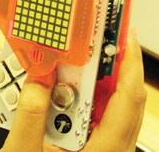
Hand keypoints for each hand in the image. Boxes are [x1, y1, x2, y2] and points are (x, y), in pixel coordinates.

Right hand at [0, 28, 146, 151]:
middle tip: (90, 41)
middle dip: (105, 68)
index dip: (130, 61)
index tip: (123, 33)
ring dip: (90, 87)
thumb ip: (29, 118)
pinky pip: (98, 125)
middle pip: (124, 101)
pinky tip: (59, 97)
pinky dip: (82, 105)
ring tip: (67, 67)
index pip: (130, 97)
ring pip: (111, 112)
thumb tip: (37, 83)